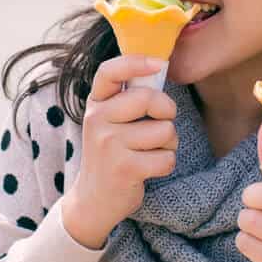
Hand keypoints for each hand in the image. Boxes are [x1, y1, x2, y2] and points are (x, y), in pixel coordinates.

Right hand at [61, 55, 177, 249]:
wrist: (93, 199)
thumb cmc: (111, 154)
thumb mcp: (109, 122)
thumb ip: (128, 98)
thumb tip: (159, 66)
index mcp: (95, 103)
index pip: (109, 72)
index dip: (135, 62)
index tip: (158, 64)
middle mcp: (97, 120)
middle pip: (149, 98)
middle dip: (167, 111)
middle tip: (160, 124)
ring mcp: (109, 144)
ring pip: (164, 130)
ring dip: (168, 143)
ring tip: (150, 152)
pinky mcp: (124, 168)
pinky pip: (166, 157)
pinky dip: (165, 164)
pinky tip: (148, 169)